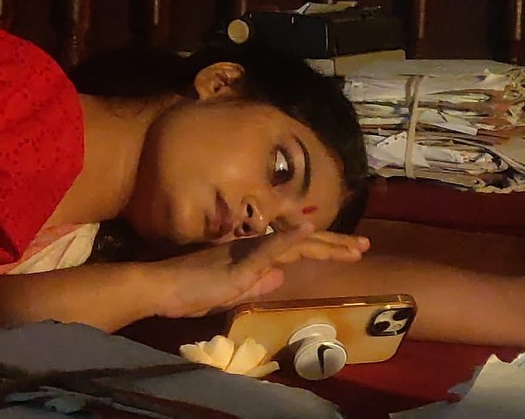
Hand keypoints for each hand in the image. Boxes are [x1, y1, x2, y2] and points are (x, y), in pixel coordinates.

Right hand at [153, 225, 369, 318]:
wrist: (159, 288)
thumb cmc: (188, 292)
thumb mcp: (230, 293)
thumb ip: (254, 284)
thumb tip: (280, 277)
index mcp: (251, 254)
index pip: (293, 250)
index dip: (322, 249)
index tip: (349, 251)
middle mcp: (253, 247)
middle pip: (301, 243)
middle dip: (335, 245)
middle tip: (365, 246)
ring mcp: (247, 252)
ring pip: (293, 243)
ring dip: (325, 243)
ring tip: (354, 246)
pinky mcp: (239, 262)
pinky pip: (269, 248)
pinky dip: (290, 238)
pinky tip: (309, 232)